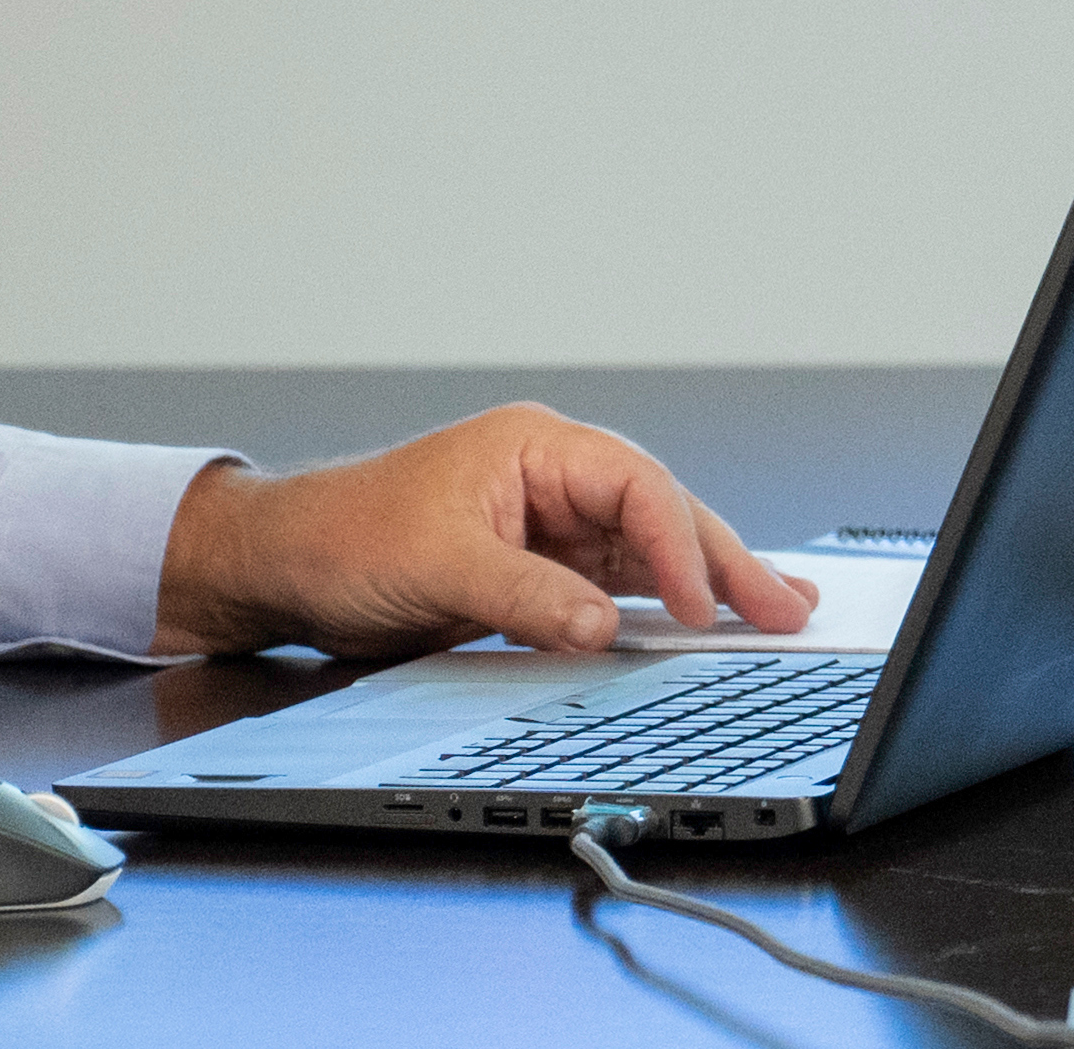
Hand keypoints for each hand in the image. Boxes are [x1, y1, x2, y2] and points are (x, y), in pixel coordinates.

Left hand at [157, 406, 808, 660]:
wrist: (285, 563)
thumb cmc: (343, 535)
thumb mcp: (436, 566)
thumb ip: (526, 597)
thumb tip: (603, 625)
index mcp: (536, 448)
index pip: (636, 490)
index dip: (679, 548)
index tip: (704, 606)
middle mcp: (553, 479)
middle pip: (660, 515)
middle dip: (726, 561)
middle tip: (788, 605)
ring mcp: (549, 524)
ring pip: (649, 552)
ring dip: (708, 583)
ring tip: (775, 611)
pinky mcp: (538, 568)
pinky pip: (616, 585)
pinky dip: (663, 606)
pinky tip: (704, 623)